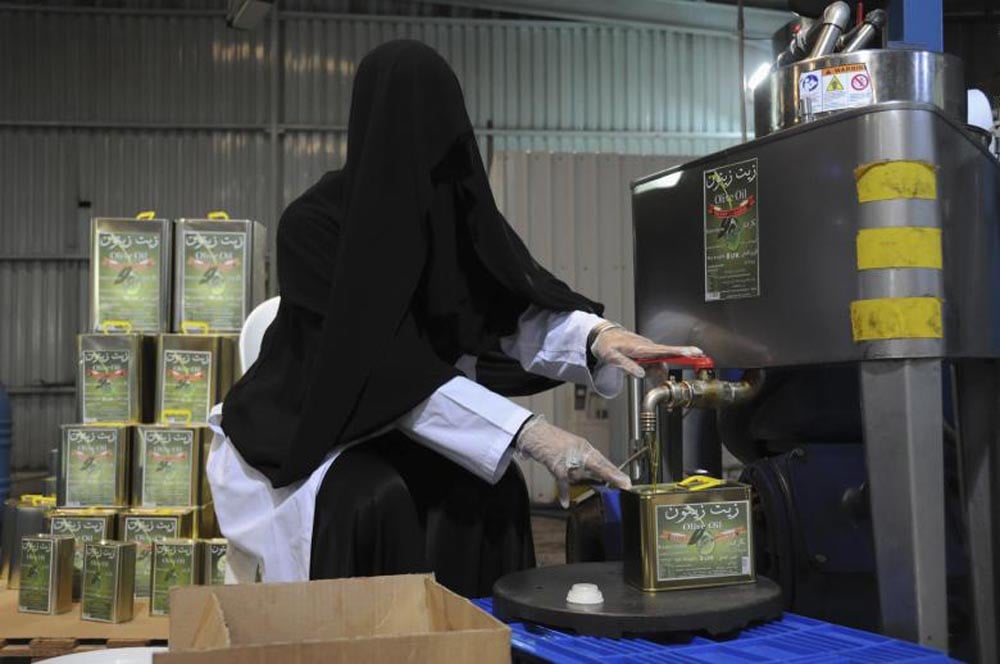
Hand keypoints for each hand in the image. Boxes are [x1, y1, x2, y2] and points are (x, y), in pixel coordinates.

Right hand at [515, 415, 630, 507]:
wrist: (534, 433)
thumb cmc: (552, 440)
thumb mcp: (571, 447)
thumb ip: (582, 460)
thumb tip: (593, 475)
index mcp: (585, 447)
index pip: (604, 462)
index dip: (616, 472)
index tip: (627, 482)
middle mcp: (580, 451)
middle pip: (599, 466)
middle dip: (613, 476)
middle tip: (626, 484)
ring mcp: (569, 458)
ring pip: (580, 476)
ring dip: (580, 482)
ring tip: (574, 477)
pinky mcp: (557, 465)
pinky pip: (563, 482)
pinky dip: (564, 493)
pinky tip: (566, 503)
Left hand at [591, 325, 702, 378]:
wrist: (603, 336)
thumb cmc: (607, 344)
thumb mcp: (611, 356)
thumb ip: (626, 365)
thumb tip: (640, 374)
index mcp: (640, 347)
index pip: (665, 350)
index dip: (681, 351)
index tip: (695, 352)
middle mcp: (647, 348)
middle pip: (666, 361)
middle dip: (669, 373)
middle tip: (668, 385)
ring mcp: (647, 352)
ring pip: (660, 366)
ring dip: (660, 378)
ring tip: (655, 388)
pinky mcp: (645, 356)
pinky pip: (654, 367)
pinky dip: (654, 376)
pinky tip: (652, 383)